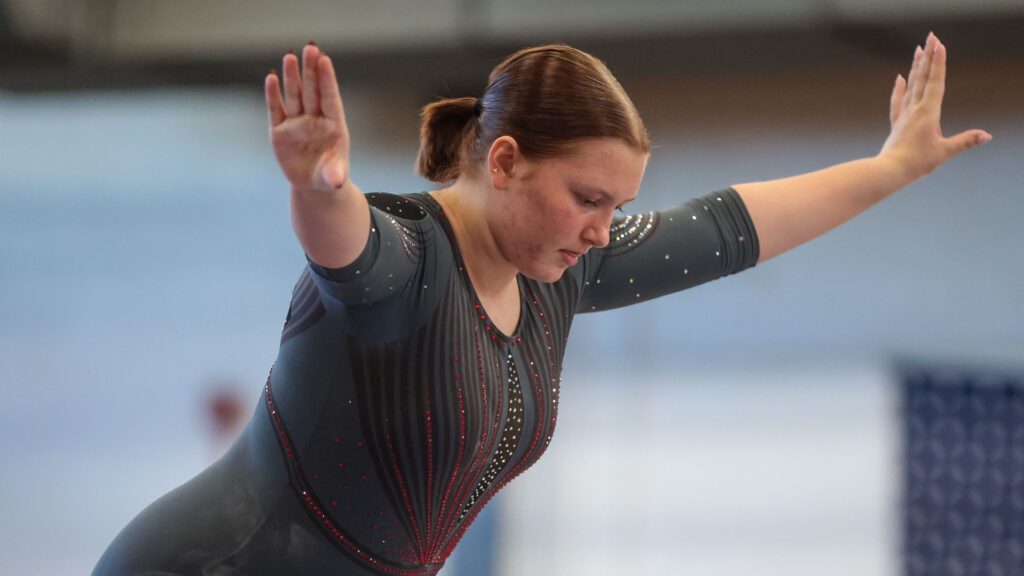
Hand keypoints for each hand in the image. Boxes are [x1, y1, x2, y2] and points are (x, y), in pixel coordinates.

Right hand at [265, 43, 350, 191]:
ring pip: (294, 95)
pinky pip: (276, 110)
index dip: (327, 79)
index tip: (325, 59)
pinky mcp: (279, 131)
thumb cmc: (329, 174)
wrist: (313, 184)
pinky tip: (272, 78)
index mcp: (334, 125)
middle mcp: (315, 120)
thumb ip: (334, 174)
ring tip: (290, 56)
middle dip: (310, 70)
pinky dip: (273, 95)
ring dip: (292, 77)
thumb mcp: (333, 176)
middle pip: (312, 91)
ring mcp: (296, 123)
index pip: (330, 98)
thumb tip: (336, 181)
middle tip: (309, 48)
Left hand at [879, 32, 990, 180]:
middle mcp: (915, 109)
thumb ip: (965, 141)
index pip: (935, 82)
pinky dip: (899, 89)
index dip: (938, 63)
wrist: (889, 171)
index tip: (940, 45)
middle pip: (923, 78)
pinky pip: (898, 102)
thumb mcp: (945, 152)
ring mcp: (904, 115)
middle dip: (928, 56)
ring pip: (911, 86)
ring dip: (916, 67)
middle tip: (931, 37)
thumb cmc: (917, 162)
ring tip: (918, 49)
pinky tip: (900, 77)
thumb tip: (986, 135)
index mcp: (928, 113)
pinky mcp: (897, 123)